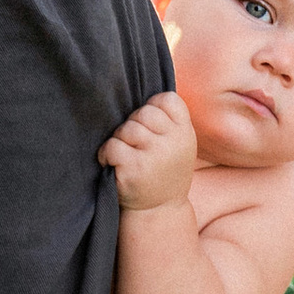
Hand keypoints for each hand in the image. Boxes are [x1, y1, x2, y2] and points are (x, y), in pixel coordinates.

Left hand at [99, 90, 195, 210]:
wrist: (159, 211)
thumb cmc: (163, 170)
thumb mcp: (178, 142)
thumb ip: (167, 118)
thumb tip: (129, 82)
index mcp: (186, 132)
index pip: (166, 99)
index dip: (152, 110)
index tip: (152, 130)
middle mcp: (175, 142)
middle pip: (143, 113)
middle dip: (133, 126)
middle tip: (137, 146)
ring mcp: (155, 155)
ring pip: (126, 129)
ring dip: (120, 140)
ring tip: (127, 156)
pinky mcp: (135, 169)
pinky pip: (112, 146)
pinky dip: (107, 154)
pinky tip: (113, 164)